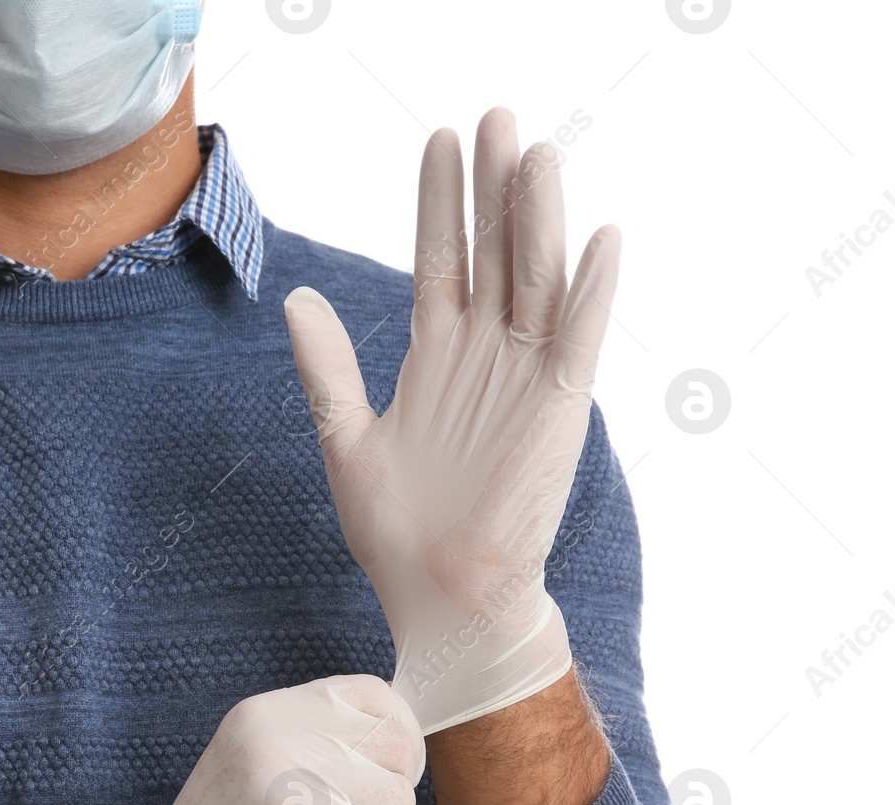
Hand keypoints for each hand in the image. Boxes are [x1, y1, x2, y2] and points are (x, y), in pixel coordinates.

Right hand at [60, 676, 423, 804]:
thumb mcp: (250, 759)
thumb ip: (312, 736)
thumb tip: (398, 733)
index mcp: (263, 715)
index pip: (373, 696)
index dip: (392, 732)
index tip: (377, 765)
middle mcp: (279, 745)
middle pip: (395, 747)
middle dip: (386, 788)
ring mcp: (296, 799)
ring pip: (399, 801)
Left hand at [283, 108, 620, 734]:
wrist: (439, 598)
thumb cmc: (395, 531)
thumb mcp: (345, 436)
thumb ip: (326, 368)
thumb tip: (295, 298)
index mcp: (436, 355)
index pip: (441, 259)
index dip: (440, 203)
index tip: (440, 139)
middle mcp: (485, 355)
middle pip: (493, 252)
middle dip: (492, 187)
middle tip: (496, 116)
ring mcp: (525, 378)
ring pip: (536, 280)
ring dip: (538, 218)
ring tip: (535, 152)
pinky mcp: (557, 411)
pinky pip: (579, 341)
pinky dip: (590, 293)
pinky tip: (598, 239)